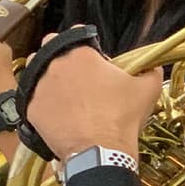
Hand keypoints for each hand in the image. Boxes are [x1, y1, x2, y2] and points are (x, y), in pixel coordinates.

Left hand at [26, 31, 161, 159]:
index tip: (93, 59)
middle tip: (76, 77)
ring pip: (34, 73)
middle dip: (59, 56)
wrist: (101, 152)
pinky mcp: (31, 108)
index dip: (86, 45)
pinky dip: (42, 105)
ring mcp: (39, 86)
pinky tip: (57, 116)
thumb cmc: (122, 118)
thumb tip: (154, 67)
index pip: (77, 33)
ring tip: (62, 95)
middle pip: (50, 49)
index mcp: (81, 54)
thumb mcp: (146, 90)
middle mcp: (55, 64)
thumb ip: (150, 71)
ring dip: (46, 78)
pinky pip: (32, 100)